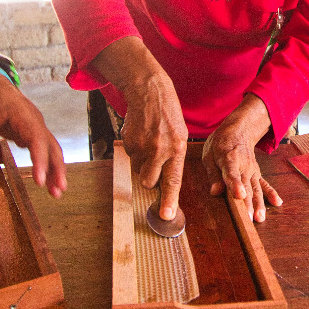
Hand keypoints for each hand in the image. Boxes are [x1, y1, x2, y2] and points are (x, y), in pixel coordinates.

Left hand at [0, 71, 67, 197]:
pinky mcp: (31, 131)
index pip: (35, 138)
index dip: (40, 159)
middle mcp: (34, 119)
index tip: (38, 180)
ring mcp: (35, 125)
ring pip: (51, 148)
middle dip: (56, 168)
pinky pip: (44, 148)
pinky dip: (48, 164)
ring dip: (56, 169)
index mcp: (21, 113)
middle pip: (51, 144)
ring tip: (57, 192)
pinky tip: (48, 181)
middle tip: (58, 191)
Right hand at [118, 72, 188, 220]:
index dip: (169, 200)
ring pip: (138, 169)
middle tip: (153, 162)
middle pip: (149, 181)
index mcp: (177, 149)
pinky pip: (130, 157)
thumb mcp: (180, 136)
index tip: (166, 216)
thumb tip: (163, 182)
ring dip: (142, 162)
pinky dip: (135, 150)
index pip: (173, 181)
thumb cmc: (168, 116)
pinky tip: (141, 135)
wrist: (150, 92)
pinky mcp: (128, 142)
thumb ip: (173, 158)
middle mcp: (160, 150)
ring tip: (149, 142)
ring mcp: (142, 146)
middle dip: (149, 178)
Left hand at [201, 95, 281, 222]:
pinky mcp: (257, 173)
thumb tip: (215, 192)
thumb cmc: (220, 145)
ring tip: (260, 218)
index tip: (239, 195)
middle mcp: (244, 166)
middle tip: (248, 218)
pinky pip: (264, 184)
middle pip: (246, 186)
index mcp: (229, 159)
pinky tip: (277, 203)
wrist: (237, 131)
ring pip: (256, 188)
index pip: (232, 173)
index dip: (236, 185)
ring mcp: (252, 170)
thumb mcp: (209, 155)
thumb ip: (213, 174)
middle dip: (248, 203)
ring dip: (259, 204)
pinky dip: (271, 193)